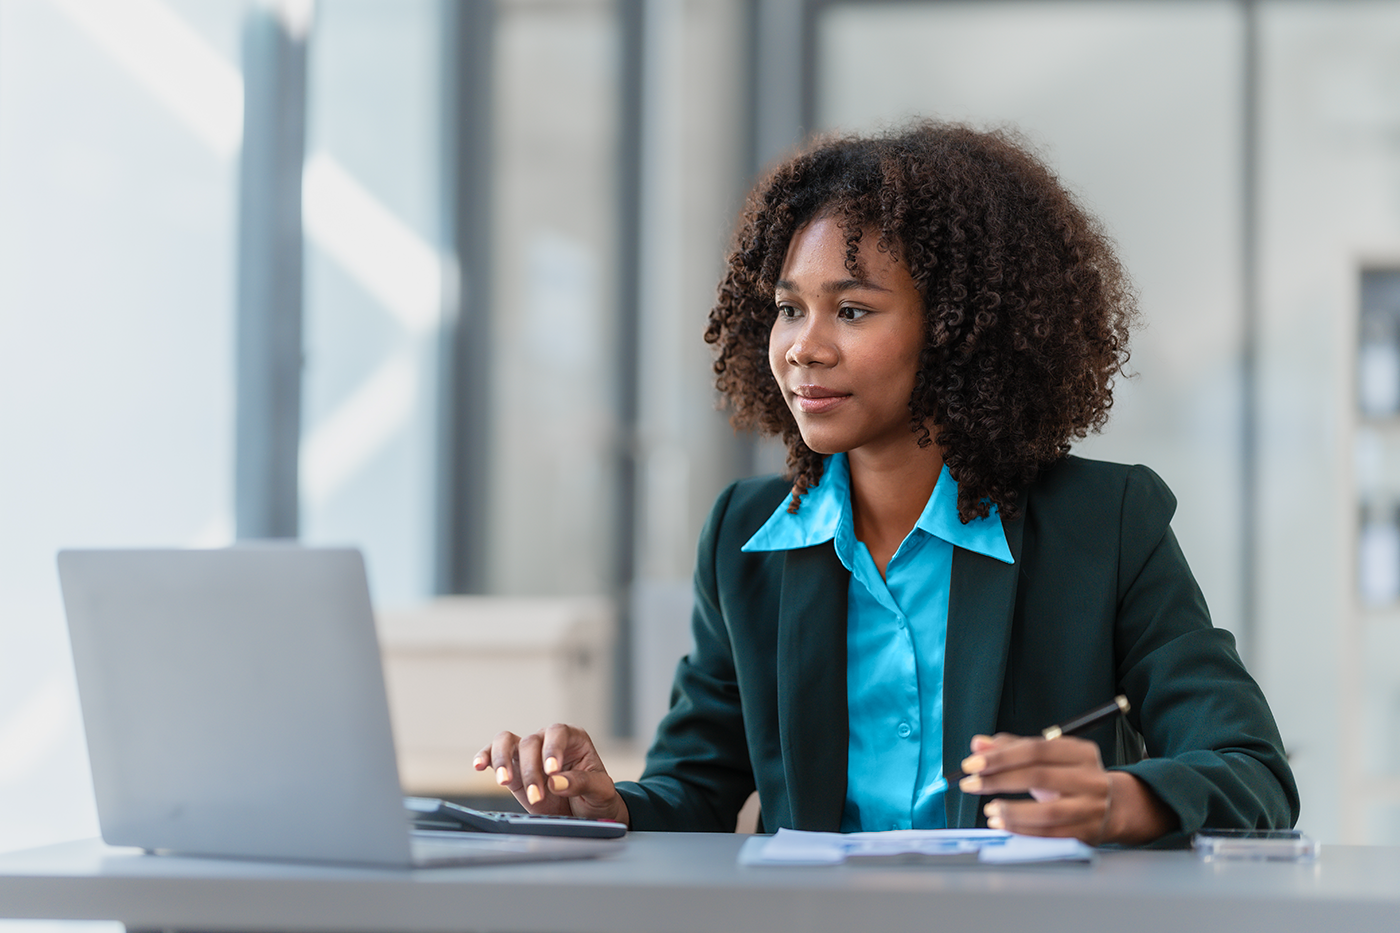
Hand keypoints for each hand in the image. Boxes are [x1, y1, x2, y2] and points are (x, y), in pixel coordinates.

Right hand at [473, 724, 629, 826]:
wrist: (585, 815)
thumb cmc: (596, 797)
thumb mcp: (600, 790)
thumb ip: (581, 783)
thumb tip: (556, 782)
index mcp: (573, 739)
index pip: (558, 732)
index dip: (552, 748)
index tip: (552, 771)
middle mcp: (548, 741)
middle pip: (531, 742)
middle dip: (532, 771)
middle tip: (538, 796)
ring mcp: (528, 754)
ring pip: (507, 742)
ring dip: (503, 761)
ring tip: (504, 781)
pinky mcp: (513, 770)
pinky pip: (494, 756)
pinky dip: (485, 758)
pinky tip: (479, 766)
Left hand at [956, 733, 1175, 845]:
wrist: (1115, 806)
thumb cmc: (1071, 777)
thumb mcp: (1048, 757)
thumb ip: (1012, 748)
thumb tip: (978, 744)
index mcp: (1080, 752)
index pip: (1036, 750)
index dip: (1001, 756)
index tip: (972, 763)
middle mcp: (1090, 778)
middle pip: (1039, 776)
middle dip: (998, 780)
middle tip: (970, 784)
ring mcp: (1091, 808)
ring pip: (1047, 812)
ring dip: (1012, 812)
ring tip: (989, 809)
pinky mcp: (1087, 833)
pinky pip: (1051, 835)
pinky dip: (1023, 831)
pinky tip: (1002, 824)